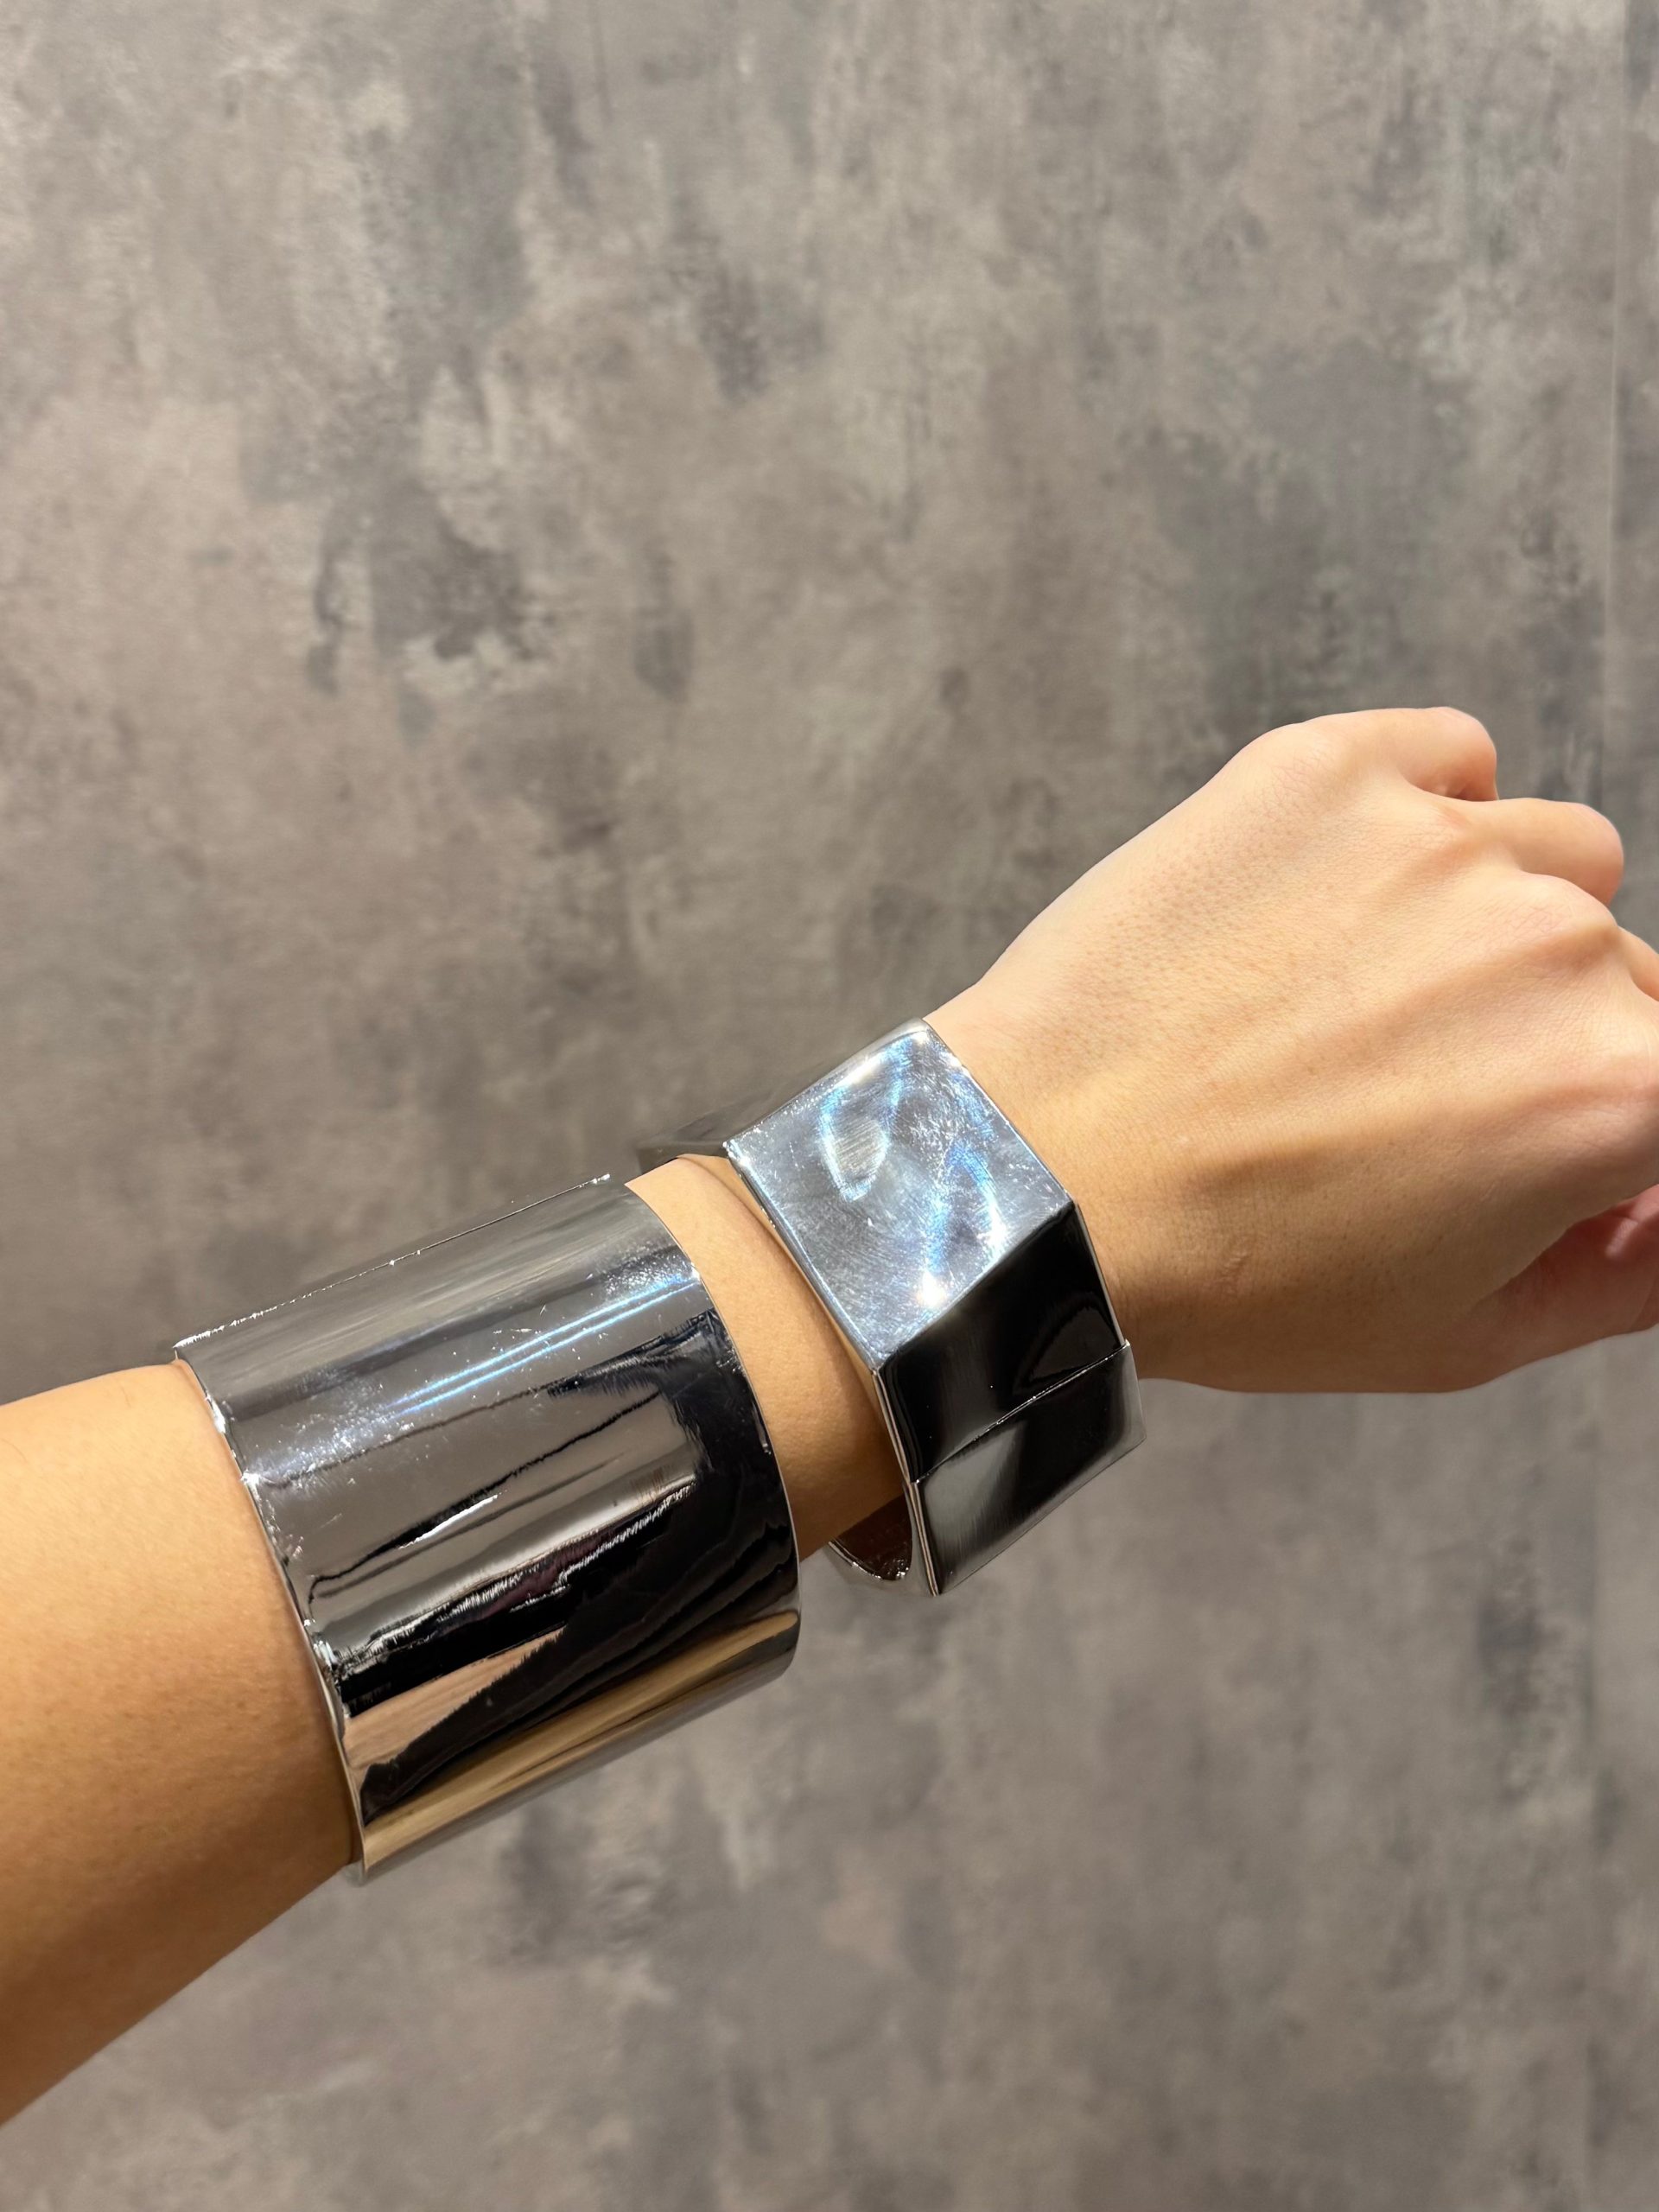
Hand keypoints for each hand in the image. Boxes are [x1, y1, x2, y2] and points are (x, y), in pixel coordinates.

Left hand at [933, 708, 1658, 1391]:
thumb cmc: (1234, 1275)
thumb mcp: (1460, 1336)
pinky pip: (1452, 757)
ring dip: (1500, 920)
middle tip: (1412, 1098)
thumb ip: (1625, 1279)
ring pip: (1555, 858)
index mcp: (1616, 1088)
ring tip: (1365, 994)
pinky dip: (1424, 811)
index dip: (1618, 1130)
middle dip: (1549, 1039)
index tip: (1543, 1152)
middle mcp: (1556, 943)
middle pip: (1623, 976)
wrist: (1036, 1177)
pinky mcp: (1330, 773)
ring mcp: (1439, 841)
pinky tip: (1341, 891)